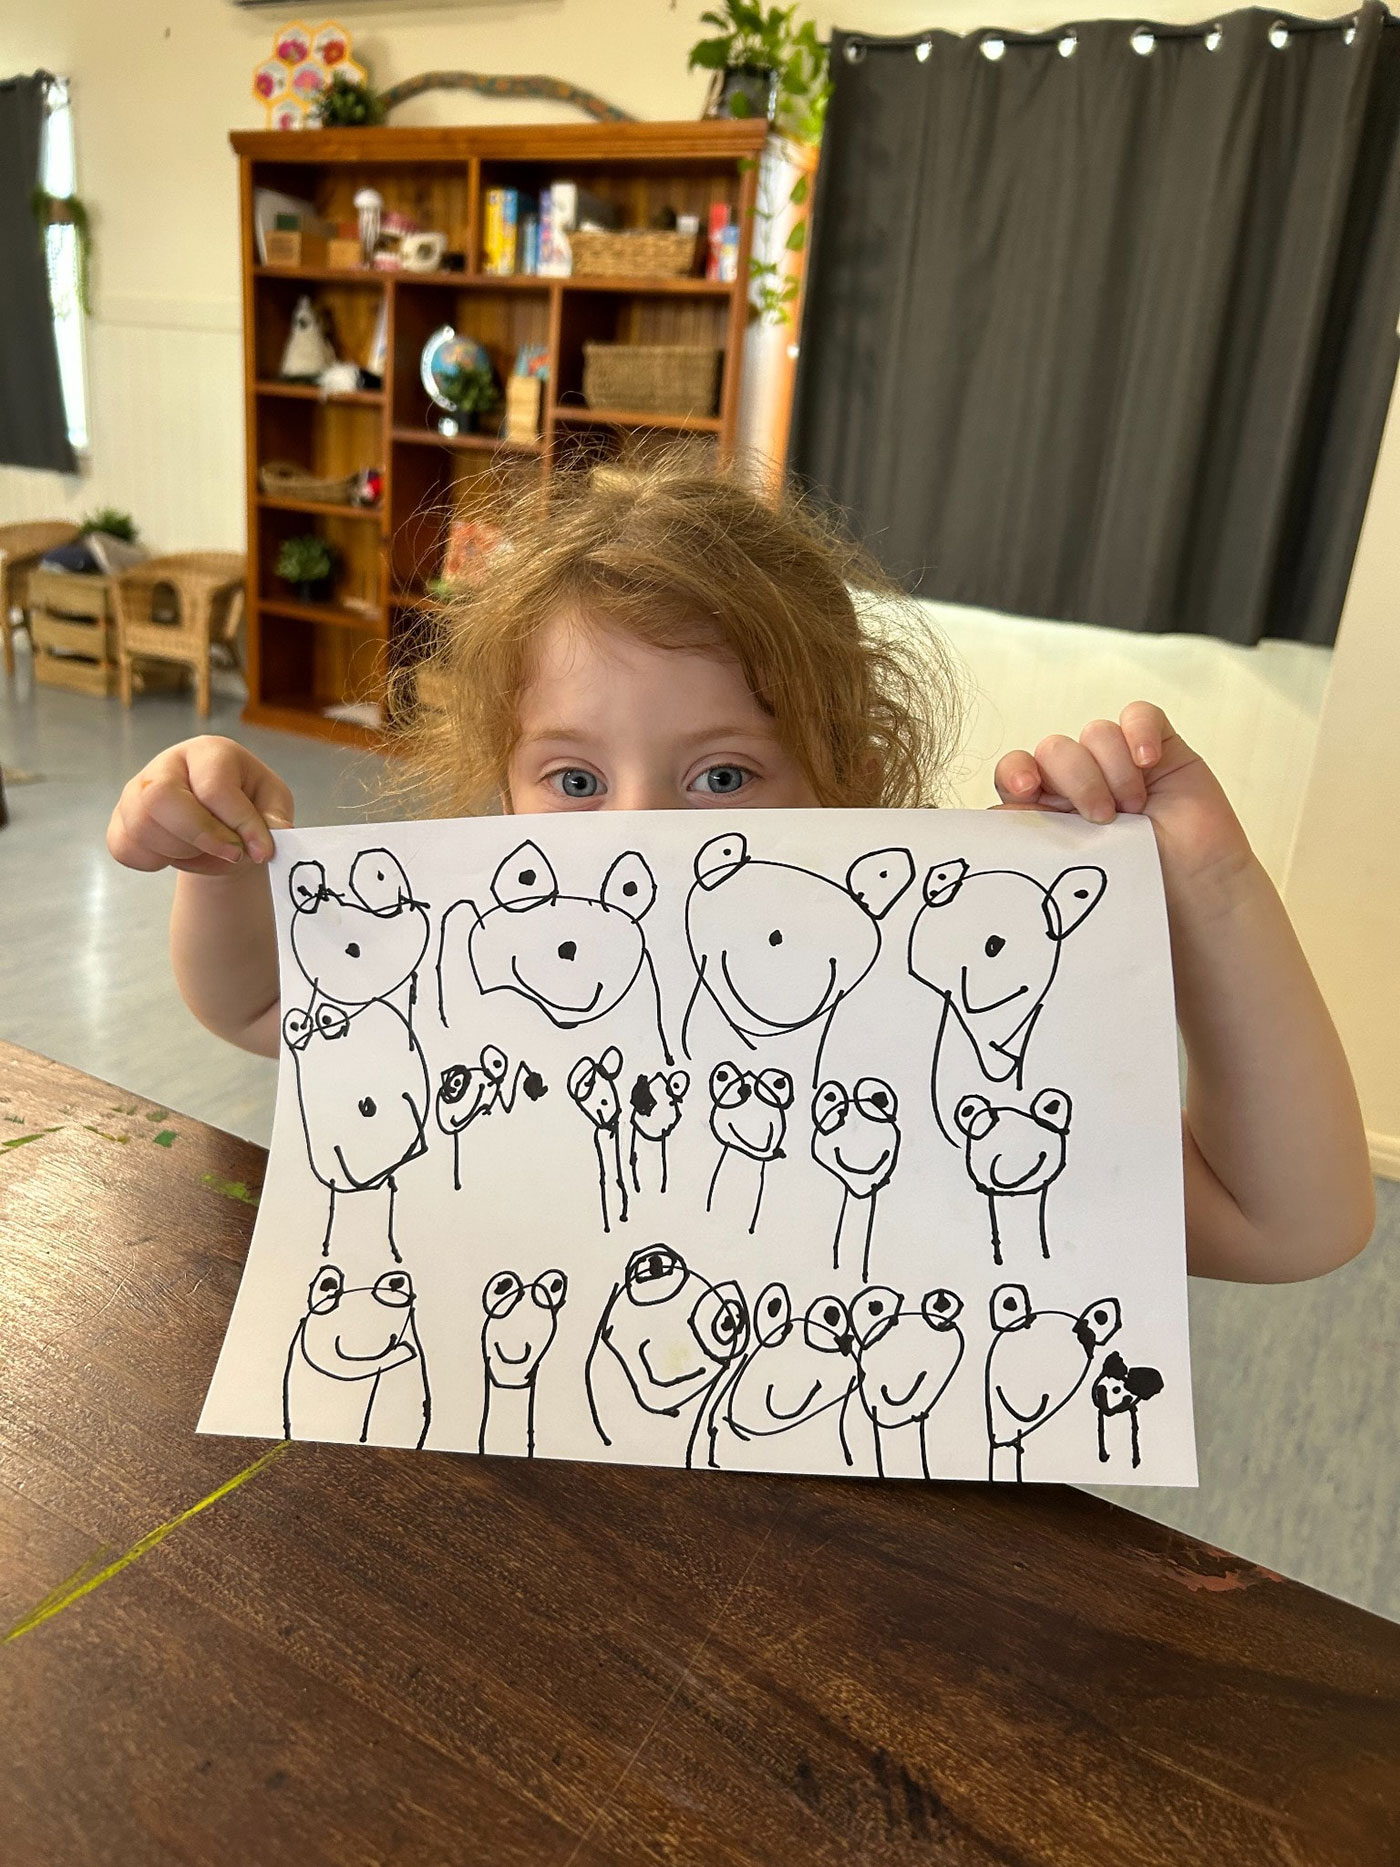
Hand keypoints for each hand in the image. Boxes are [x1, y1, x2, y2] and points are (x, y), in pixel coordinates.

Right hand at [108, 736, 293, 878]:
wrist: (222, 825)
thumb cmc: (250, 806)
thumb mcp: (273, 804)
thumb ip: (274, 817)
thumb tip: (271, 836)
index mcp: (209, 752)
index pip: (214, 787)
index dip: (239, 824)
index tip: (261, 851)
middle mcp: (167, 765)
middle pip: (160, 796)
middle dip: (200, 835)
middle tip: (231, 853)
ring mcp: (137, 791)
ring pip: (141, 826)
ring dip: (181, 851)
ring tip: (206, 849)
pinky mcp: (121, 820)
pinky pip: (124, 848)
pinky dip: (153, 861)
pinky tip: (178, 853)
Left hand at [993, 702, 1253, 891]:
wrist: (1195, 898)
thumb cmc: (1133, 889)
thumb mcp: (1073, 867)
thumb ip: (1036, 837)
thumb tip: (998, 814)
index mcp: (1049, 809)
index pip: (1016, 772)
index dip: (1015, 772)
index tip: (1024, 789)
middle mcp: (1080, 782)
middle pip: (1053, 749)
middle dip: (1075, 780)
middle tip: (1101, 818)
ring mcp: (1120, 762)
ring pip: (1095, 733)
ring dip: (1113, 769)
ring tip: (1135, 808)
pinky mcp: (1160, 749)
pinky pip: (1140, 715)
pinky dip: (1140, 733)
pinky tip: (1149, 762)